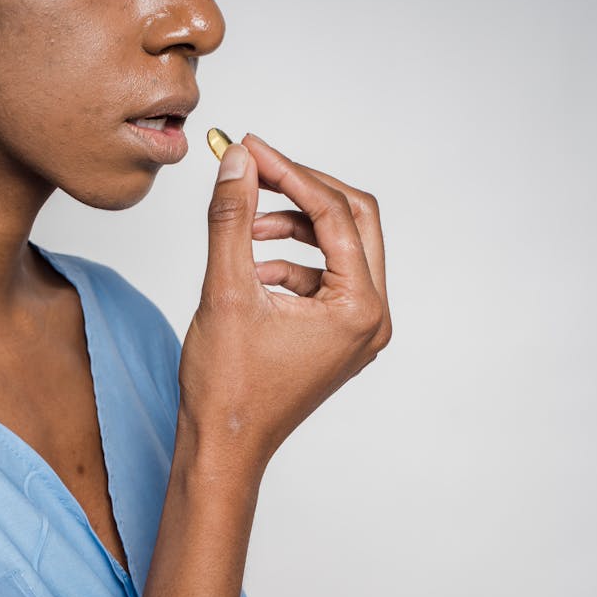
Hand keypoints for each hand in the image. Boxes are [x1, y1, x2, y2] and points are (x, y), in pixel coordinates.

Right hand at [178, 133, 391, 481]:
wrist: (224, 447)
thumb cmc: (228, 388)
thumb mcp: (226, 291)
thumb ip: (233, 218)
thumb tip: (238, 160)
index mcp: (359, 308)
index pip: (336, 213)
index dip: (290, 172)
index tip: (249, 148)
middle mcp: (372, 319)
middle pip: (353, 222)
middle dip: (303, 192)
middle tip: (257, 171)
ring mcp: (359, 332)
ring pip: (339, 250)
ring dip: (295, 228)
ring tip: (244, 227)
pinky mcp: (339, 339)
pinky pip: (324, 280)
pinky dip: (291, 263)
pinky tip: (250, 266)